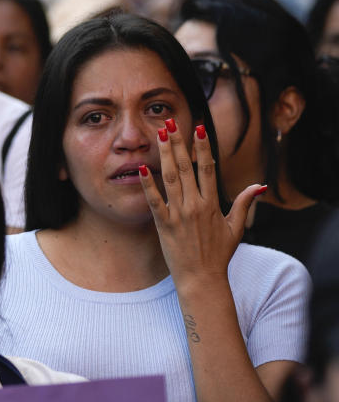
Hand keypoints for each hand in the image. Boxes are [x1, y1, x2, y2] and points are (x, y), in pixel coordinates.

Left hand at [138, 120, 266, 286]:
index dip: (203, 147)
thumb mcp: (236, 228)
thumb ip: (244, 204)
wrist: (203, 279)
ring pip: (170, 178)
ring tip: (159, 135)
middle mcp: (195, 206)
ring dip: (164, 155)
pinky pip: (154, 201)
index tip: (198, 128)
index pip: (207, 168)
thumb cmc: (219, 255)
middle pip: (186, 167)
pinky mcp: (164, 225)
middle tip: (170, 122)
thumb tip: (260, 186)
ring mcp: (179, 214)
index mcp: (212, 204)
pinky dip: (148, 185)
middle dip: (178, 143)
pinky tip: (141, 169)